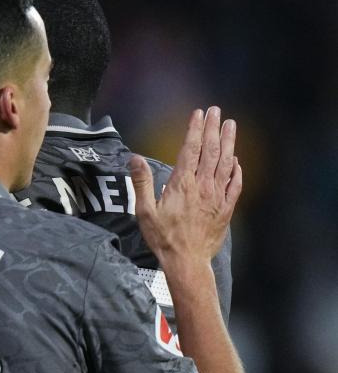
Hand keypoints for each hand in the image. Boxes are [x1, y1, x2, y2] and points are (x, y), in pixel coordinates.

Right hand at [131, 106, 241, 268]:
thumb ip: (142, 183)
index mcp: (182, 184)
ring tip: (230, 126)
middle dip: (213, 129)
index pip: (190, 150)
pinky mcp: (226, 208)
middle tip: (216, 111)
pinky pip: (234, 185)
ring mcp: (217, 196)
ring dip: (228, 143)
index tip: (198, 114)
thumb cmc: (163, 237)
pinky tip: (236, 161)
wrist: (187, 261)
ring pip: (225, 164)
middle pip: (210, 151)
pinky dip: (236, 170)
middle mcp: (203, 186)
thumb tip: (135, 159)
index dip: (195, 130)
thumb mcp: (145, 211)